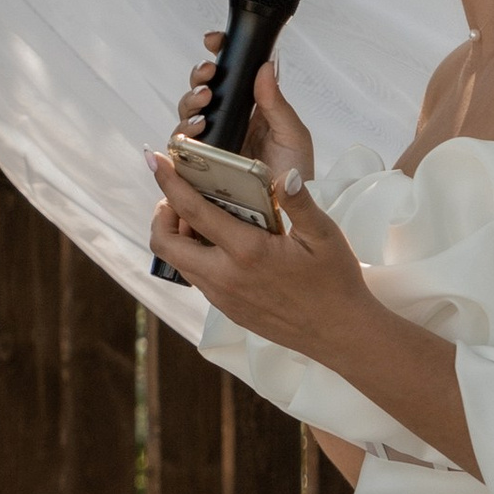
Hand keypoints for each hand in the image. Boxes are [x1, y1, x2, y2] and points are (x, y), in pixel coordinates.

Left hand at [148, 145, 372, 368]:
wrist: (338, 333)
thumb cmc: (335, 282)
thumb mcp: (325, 235)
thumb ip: (300, 203)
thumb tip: (285, 175)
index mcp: (247, 251)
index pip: (193, 211)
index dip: (169, 183)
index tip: (155, 160)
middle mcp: (225, 276)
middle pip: (165, 243)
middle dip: (162, 214)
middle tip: (178, 196)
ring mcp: (223, 296)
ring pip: (177, 263)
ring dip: (176, 236)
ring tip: (198, 216)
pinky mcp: (227, 309)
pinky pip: (196, 278)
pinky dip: (193, 255)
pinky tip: (218, 243)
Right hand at [175, 38, 317, 195]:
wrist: (290, 215)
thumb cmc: (296, 173)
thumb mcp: (292, 135)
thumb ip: (276, 102)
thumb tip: (265, 65)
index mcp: (251, 108)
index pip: (229, 73)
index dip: (218, 52)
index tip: (213, 41)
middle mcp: (227, 122)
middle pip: (201, 91)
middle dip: (199, 78)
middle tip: (209, 76)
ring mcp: (211, 144)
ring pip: (187, 115)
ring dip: (190, 104)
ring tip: (204, 106)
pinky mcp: (199, 168)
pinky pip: (180, 148)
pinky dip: (181, 136)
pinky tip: (194, 132)